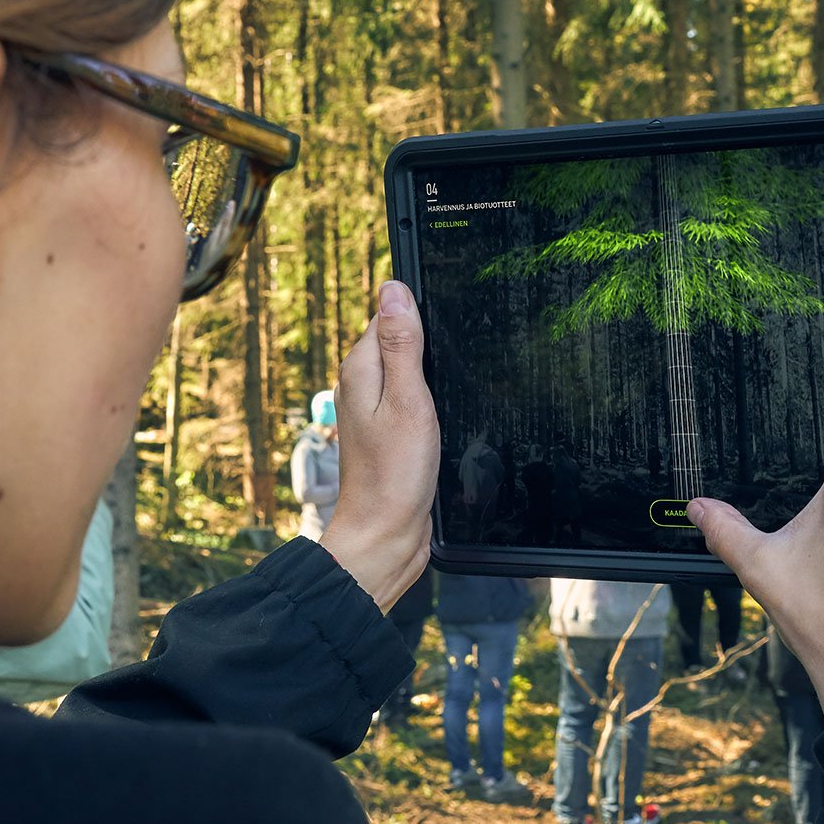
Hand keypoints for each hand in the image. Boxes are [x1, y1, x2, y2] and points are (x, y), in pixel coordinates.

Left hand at [320, 281, 438, 608]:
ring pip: (407, 371)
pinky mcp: (390, 433)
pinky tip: (448, 409)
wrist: (386, 535)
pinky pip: (411, 398)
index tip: (451, 318)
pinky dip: (430, 398)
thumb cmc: (395, 474)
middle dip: (428, 339)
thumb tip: (394, 288)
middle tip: (463, 350)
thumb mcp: (408, 400)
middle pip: (398, 340)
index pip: (388, 315)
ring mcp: (374, 410)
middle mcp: (362, 386)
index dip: (419, 311)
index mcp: (361, 369)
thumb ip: (402, 344)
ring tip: (457, 381)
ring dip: (432, 371)